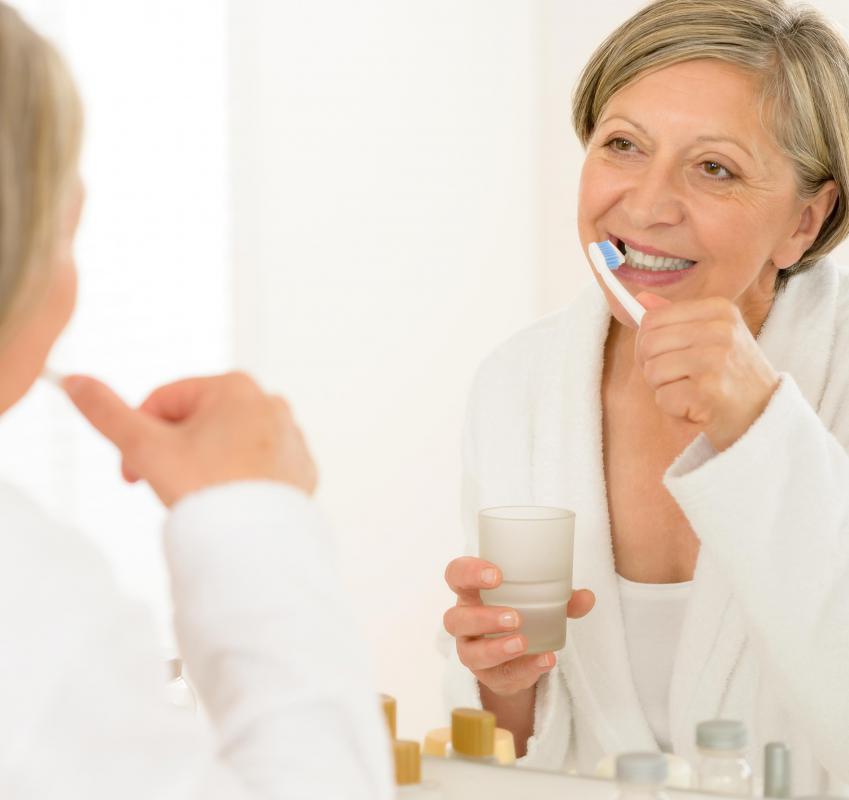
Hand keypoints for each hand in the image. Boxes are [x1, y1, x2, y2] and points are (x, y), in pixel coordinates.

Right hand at [63, 371, 317, 505]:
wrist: (257, 543)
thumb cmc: (205, 490)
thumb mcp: (146, 448)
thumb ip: (107, 412)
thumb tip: (74, 381)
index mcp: (235, 386)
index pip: (165, 400)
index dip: (139, 435)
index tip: (131, 472)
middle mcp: (270, 403)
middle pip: (198, 422)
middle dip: (173, 451)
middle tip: (167, 486)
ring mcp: (291, 436)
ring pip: (227, 444)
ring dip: (205, 465)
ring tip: (200, 498)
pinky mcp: (301, 469)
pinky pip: (258, 468)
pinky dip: (238, 481)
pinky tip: (230, 504)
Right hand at [443, 556, 594, 696]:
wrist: (518, 657)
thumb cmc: (522, 614)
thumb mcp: (539, 601)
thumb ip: (562, 599)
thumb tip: (587, 597)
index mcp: (472, 592)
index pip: (456, 575)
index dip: (469, 572)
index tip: (497, 575)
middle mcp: (464, 621)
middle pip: (455, 618)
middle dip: (483, 618)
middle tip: (515, 617)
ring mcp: (471, 650)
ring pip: (470, 652)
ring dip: (496, 648)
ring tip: (523, 643)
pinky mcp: (486, 676)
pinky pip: (499, 675)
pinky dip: (524, 669)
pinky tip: (543, 661)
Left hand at [635, 292, 779, 450]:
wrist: (767, 415)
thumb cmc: (732, 376)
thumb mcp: (713, 336)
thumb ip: (676, 318)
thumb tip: (641, 299)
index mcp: (719, 309)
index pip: (652, 319)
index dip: (648, 343)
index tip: (668, 356)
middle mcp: (720, 330)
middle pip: (648, 344)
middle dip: (653, 367)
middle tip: (681, 380)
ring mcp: (715, 360)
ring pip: (652, 371)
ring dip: (664, 389)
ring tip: (692, 392)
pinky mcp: (709, 391)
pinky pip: (663, 398)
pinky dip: (674, 409)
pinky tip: (697, 407)